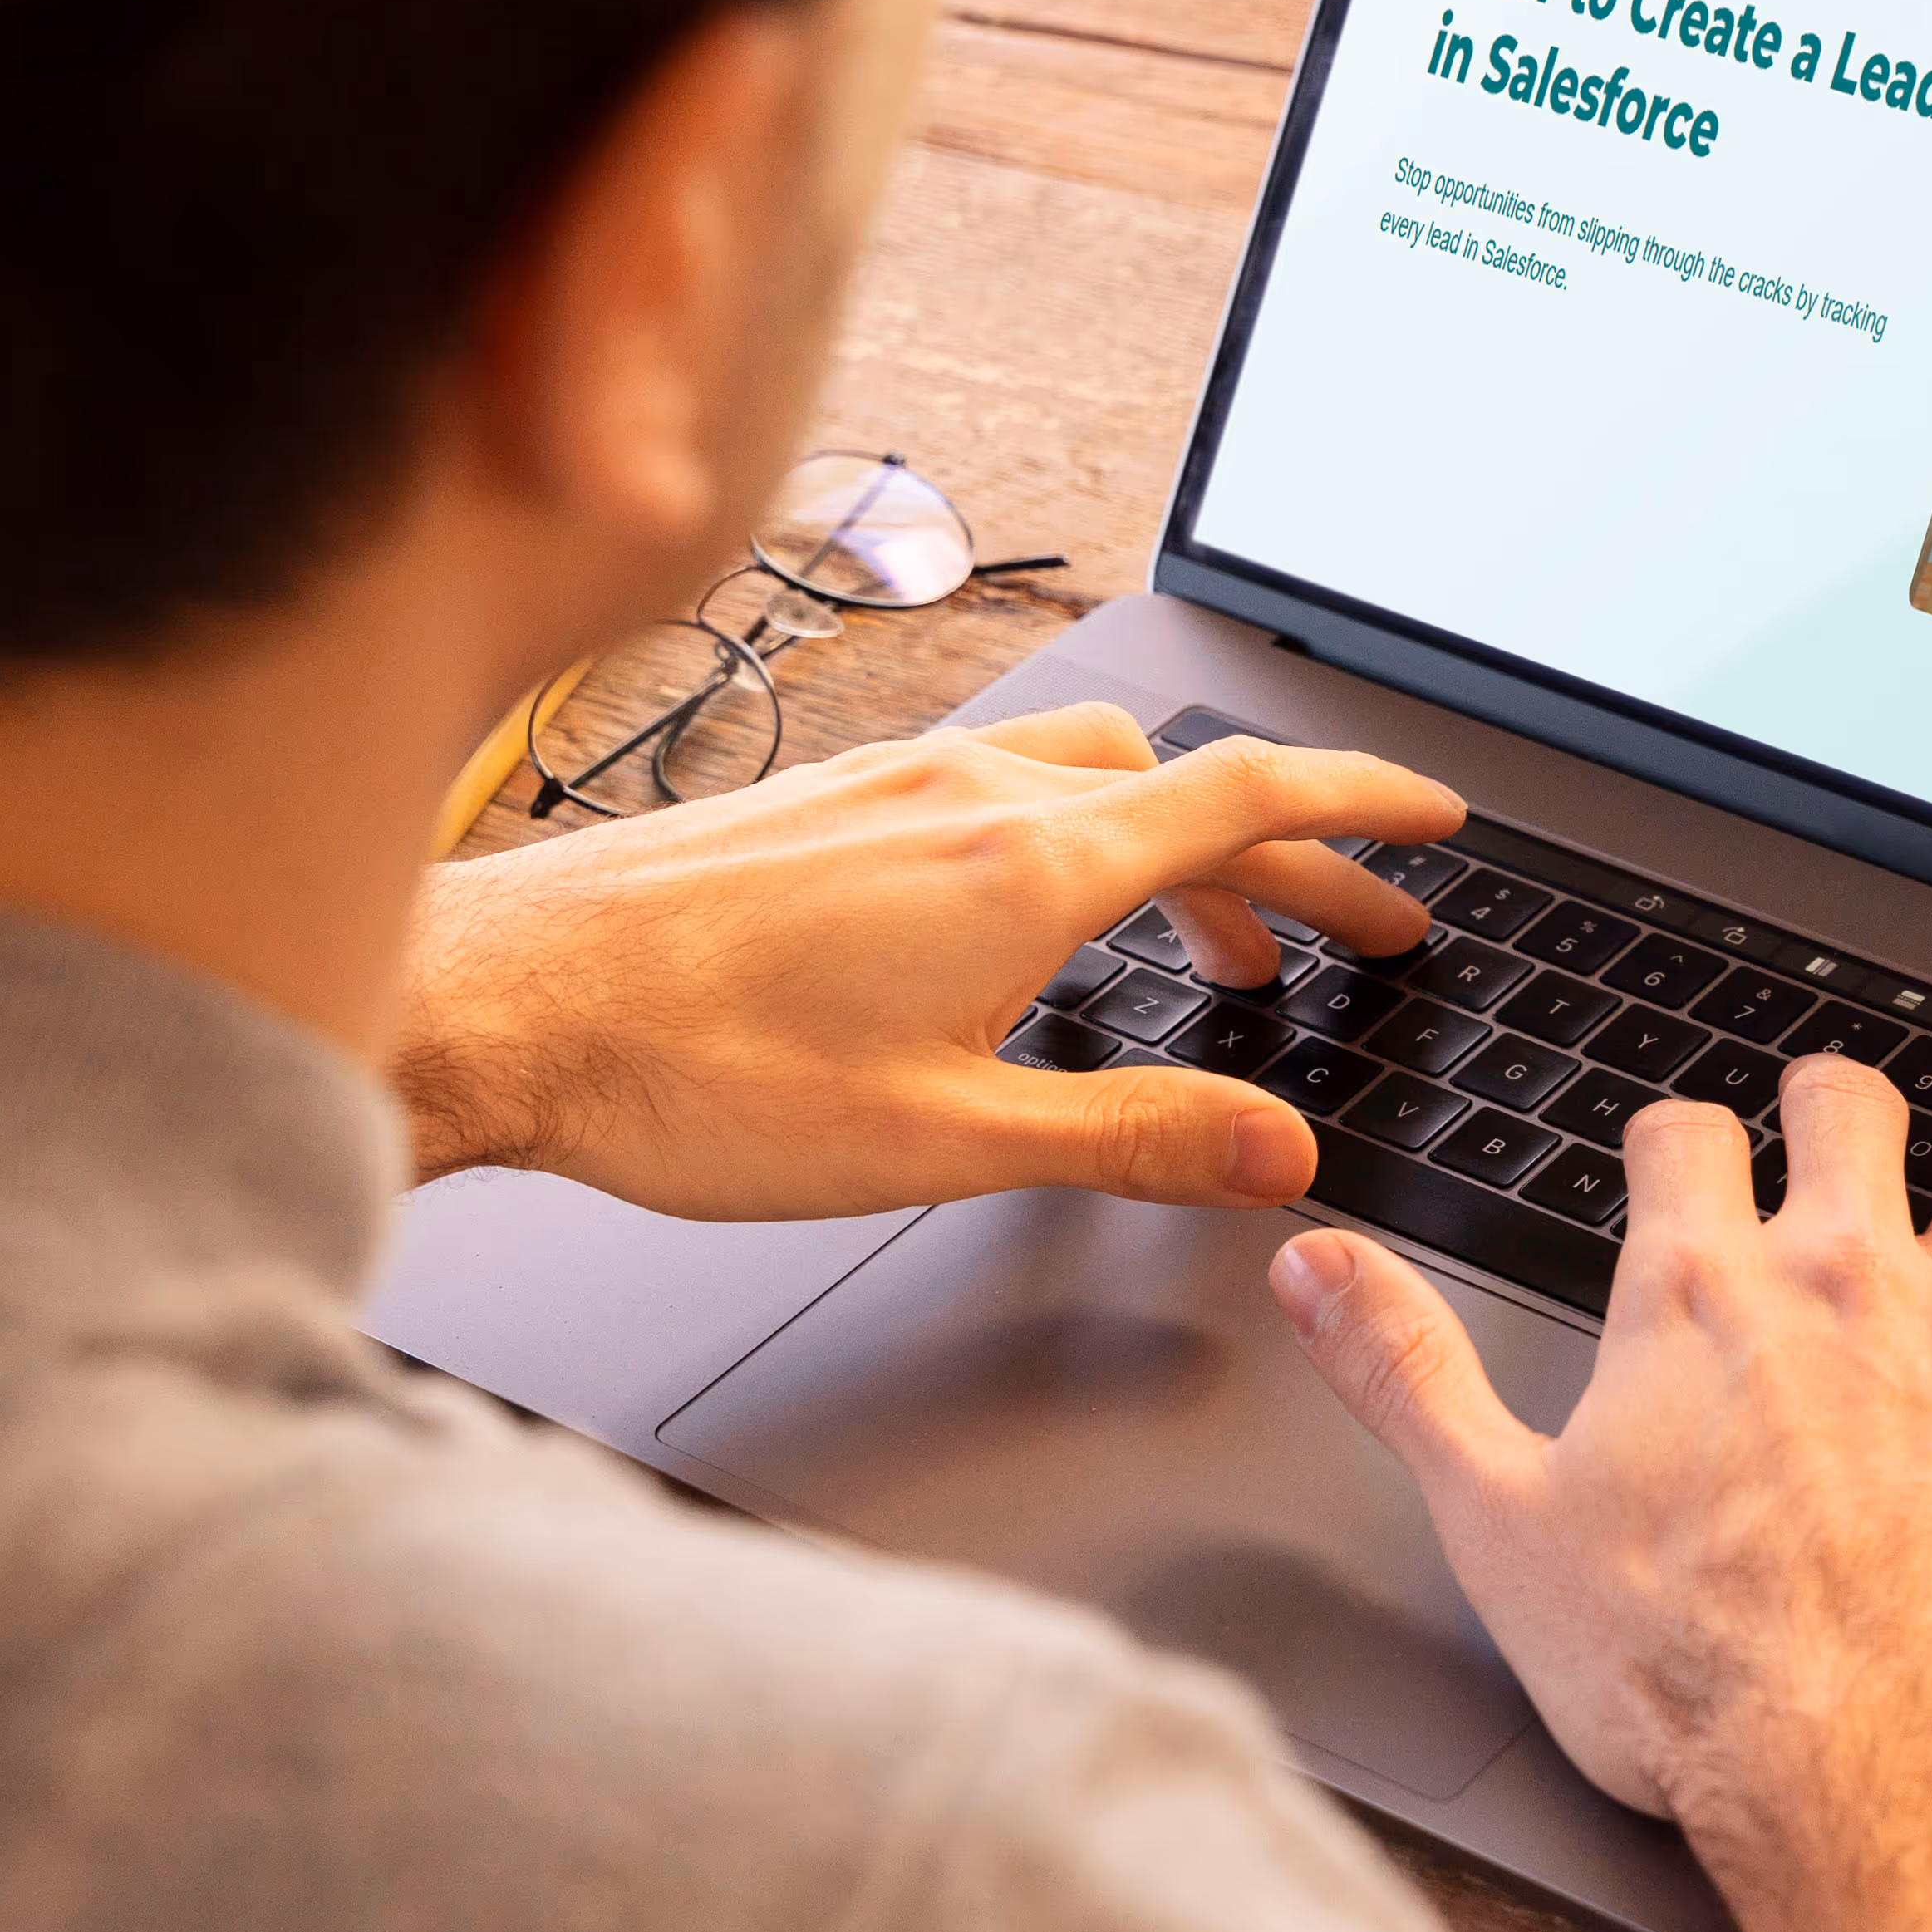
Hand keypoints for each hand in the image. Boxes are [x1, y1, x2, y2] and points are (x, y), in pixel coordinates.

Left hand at [393, 703, 1457, 1216]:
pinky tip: (1040, 919)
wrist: (496, 1005)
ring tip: (1215, 946)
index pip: (1248, 797)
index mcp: (1026, 864)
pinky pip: (1002, 786)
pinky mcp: (829, 797)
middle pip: (1187, 789)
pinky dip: (1078, 837)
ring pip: (1091, 781)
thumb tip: (1277, 1151)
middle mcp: (969, 792)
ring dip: (1182, 849)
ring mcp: (894, 780)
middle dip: (1296, 856)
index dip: (1365, 805)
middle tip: (1358, 930)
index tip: (1435, 817)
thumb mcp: (947, 1140)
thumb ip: (1132, 1136)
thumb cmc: (686, 1075)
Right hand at [1272, 1060, 1931, 1931]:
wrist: (1871, 1766)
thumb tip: (1318, 1266)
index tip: (1681, 1153)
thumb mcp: (1496, 1520)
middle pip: (1852, 1109)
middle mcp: (1845, 1277)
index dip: (1678, 1137)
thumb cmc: (1689, 1673)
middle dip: (1838, 1101)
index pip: (1683, 1139)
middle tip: (1836, 1116)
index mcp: (1700, 1295)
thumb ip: (1406, 1372)